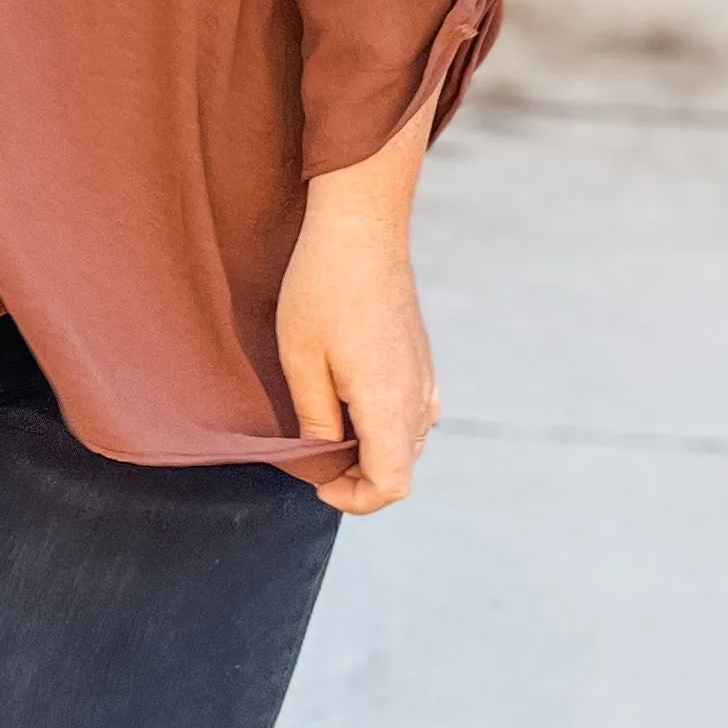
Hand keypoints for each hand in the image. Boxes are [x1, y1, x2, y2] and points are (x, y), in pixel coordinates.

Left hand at [275, 111, 440, 516]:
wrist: (360, 227)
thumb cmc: (322, 288)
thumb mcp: (302, 362)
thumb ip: (316, 422)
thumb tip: (325, 463)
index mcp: (390, 404)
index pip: (391, 486)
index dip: (354, 500)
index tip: (317, 482)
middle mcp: (418, 398)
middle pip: (400, 469)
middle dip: (356, 476)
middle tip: (311, 452)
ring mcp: (425, 378)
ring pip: (406, 443)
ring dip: (368, 449)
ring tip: (325, 421)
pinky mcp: (422, 360)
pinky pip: (411, 414)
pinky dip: (381, 424)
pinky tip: (347, 396)